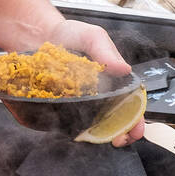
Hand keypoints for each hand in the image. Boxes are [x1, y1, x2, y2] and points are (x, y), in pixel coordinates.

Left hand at [46, 18, 143, 146]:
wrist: (38, 35)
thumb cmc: (71, 35)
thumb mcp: (92, 37)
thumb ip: (106, 52)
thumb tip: (123, 69)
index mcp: (114, 81)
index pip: (131, 104)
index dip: (136, 120)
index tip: (136, 130)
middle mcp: (99, 95)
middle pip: (115, 120)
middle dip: (121, 133)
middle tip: (119, 140)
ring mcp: (80, 103)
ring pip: (93, 125)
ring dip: (98, 135)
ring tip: (99, 139)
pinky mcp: (61, 106)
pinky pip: (68, 121)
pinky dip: (72, 128)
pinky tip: (74, 131)